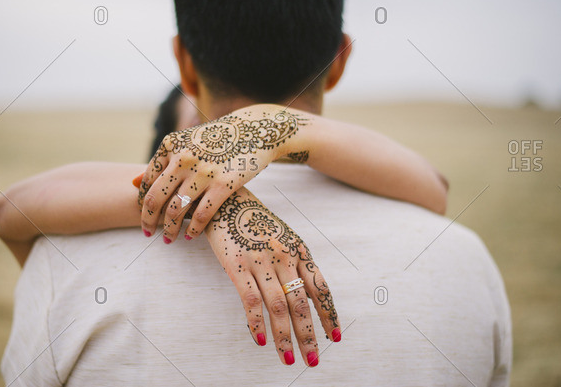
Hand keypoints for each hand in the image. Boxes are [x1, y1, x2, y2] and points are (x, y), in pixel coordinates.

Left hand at [137, 104, 307, 241]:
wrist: (254, 129)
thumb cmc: (217, 139)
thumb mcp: (187, 142)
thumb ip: (162, 163)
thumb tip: (132, 182)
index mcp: (171, 145)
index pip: (148, 181)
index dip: (143, 202)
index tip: (145, 215)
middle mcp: (183, 158)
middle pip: (156, 198)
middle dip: (148, 220)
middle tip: (147, 233)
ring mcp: (203, 172)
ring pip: (176, 211)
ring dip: (170, 230)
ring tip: (169, 239)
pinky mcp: (223, 185)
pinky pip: (202, 215)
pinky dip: (194, 229)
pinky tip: (191, 236)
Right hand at [205, 188, 340, 365]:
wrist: (226, 199)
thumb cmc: (255, 221)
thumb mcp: (283, 237)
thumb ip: (296, 264)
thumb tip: (310, 297)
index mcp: (299, 250)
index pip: (320, 289)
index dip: (328, 315)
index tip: (335, 338)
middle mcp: (284, 257)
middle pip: (301, 303)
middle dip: (309, 335)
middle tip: (313, 361)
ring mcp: (262, 261)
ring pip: (278, 306)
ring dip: (285, 336)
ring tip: (288, 359)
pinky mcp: (238, 265)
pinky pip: (251, 300)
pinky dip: (256, 323)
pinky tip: (260, 341)